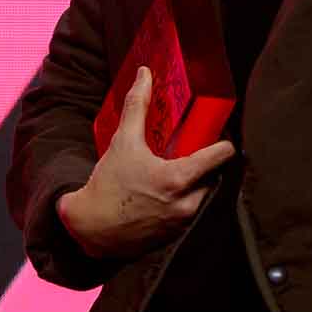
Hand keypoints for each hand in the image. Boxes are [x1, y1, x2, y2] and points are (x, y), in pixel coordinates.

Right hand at [57, 66, 235, 259]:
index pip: (220, 157)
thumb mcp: (124, 141)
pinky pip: (191, 214)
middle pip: (213, 176)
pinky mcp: (175, 237)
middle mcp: (186, 204)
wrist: (88, 228)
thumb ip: (138, 105)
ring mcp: (182, 224)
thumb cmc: (108, 183)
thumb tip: (145, 74)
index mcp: (179, 179)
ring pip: (203, 196)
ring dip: (197, 184)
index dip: (223, 143)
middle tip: (196, 152)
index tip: (221, 136)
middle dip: (207, 166)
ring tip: (181, 172)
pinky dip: (185, 202)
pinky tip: (168, 193)